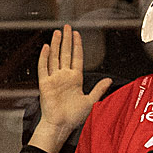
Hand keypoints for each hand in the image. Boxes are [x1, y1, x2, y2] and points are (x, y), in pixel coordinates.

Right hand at [32, 26, 111, 152]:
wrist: (61, 125)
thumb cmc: (74, 117)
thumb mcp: (91, 101)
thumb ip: (99, 90)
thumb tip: (109, 80)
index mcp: (75, 79)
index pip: (76, 58)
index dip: (77, 46)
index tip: (77, 34)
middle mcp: (64, 76)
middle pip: (64, 54)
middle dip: (66, 40)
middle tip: (67, 27)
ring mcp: (54, 79)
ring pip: (54, 57)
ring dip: (55, 45)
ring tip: (57, 33)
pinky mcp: (45, 84)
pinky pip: (43, 68)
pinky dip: (44, 57)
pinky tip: (46, 47)